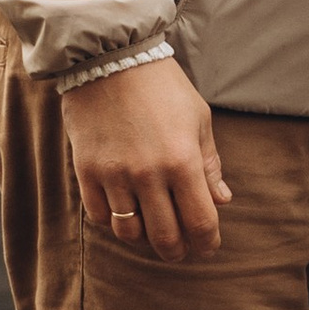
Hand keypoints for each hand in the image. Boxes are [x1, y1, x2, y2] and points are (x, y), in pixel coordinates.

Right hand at [61, 61, 230, 261]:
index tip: (208, 245)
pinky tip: (125, 212)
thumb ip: (209, 163)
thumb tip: (222, 199)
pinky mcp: (86, 171)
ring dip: (144, 239)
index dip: (208, 241)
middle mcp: (149, 174)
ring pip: (129, 232)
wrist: (109, 59)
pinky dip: (114, 221)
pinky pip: (100, 216)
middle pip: (165, 236)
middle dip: (177, 250)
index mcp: (183, 160)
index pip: (200, 221)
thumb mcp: (198, 119)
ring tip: (152, 230)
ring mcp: (114, 175)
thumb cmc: (162, 86)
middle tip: (181, 250)